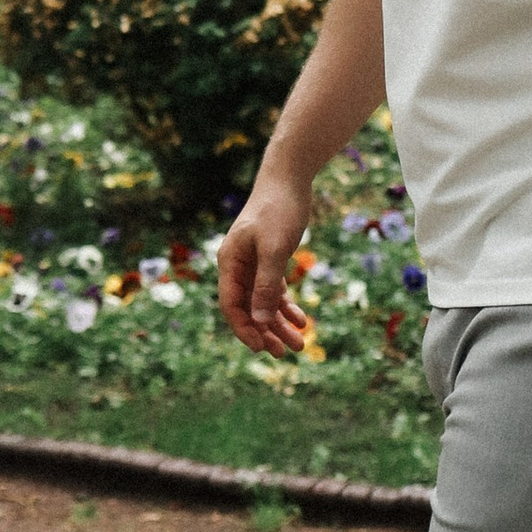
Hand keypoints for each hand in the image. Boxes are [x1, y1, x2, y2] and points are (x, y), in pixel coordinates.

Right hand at [218, 167, 312, 356]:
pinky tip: (301, 319)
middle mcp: (238, 265)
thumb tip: (258, 320)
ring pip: (263, 302)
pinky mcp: (270, 258)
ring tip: (299, 344)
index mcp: (230, 262)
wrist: (289, 178)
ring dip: (279, 324)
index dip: (244, 329)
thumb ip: (266, 284)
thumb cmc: (278, 209)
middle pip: (248, 309)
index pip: (231, 305)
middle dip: (265, 332)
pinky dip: (286, 306)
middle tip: (284, 353)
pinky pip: (275, 290)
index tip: (261, 348)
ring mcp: (253, 263)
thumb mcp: (274, 248)